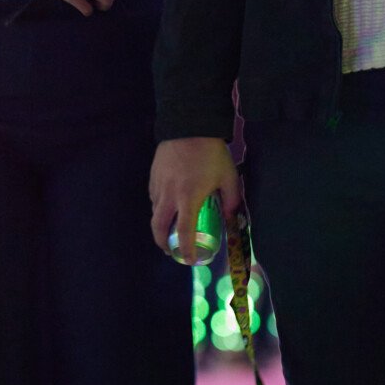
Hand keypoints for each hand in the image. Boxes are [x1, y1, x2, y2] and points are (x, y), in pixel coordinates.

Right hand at [149, 137, 243, 264]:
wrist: (189, 124)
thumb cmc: (211, 153)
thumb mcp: (229, 176)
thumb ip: (232, 199)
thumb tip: (232, 217)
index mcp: (188, 198)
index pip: (184, 232)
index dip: (186, 250)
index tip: (189, 260)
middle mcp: (169, 195)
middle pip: (158, 227)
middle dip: (162, 243)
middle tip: (171, 250)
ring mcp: (158, 185)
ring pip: (154, 212)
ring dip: (161, 224)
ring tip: (171, 228)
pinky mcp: (153, 175)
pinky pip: (153, 197)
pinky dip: (159, 206)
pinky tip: (168, 204)